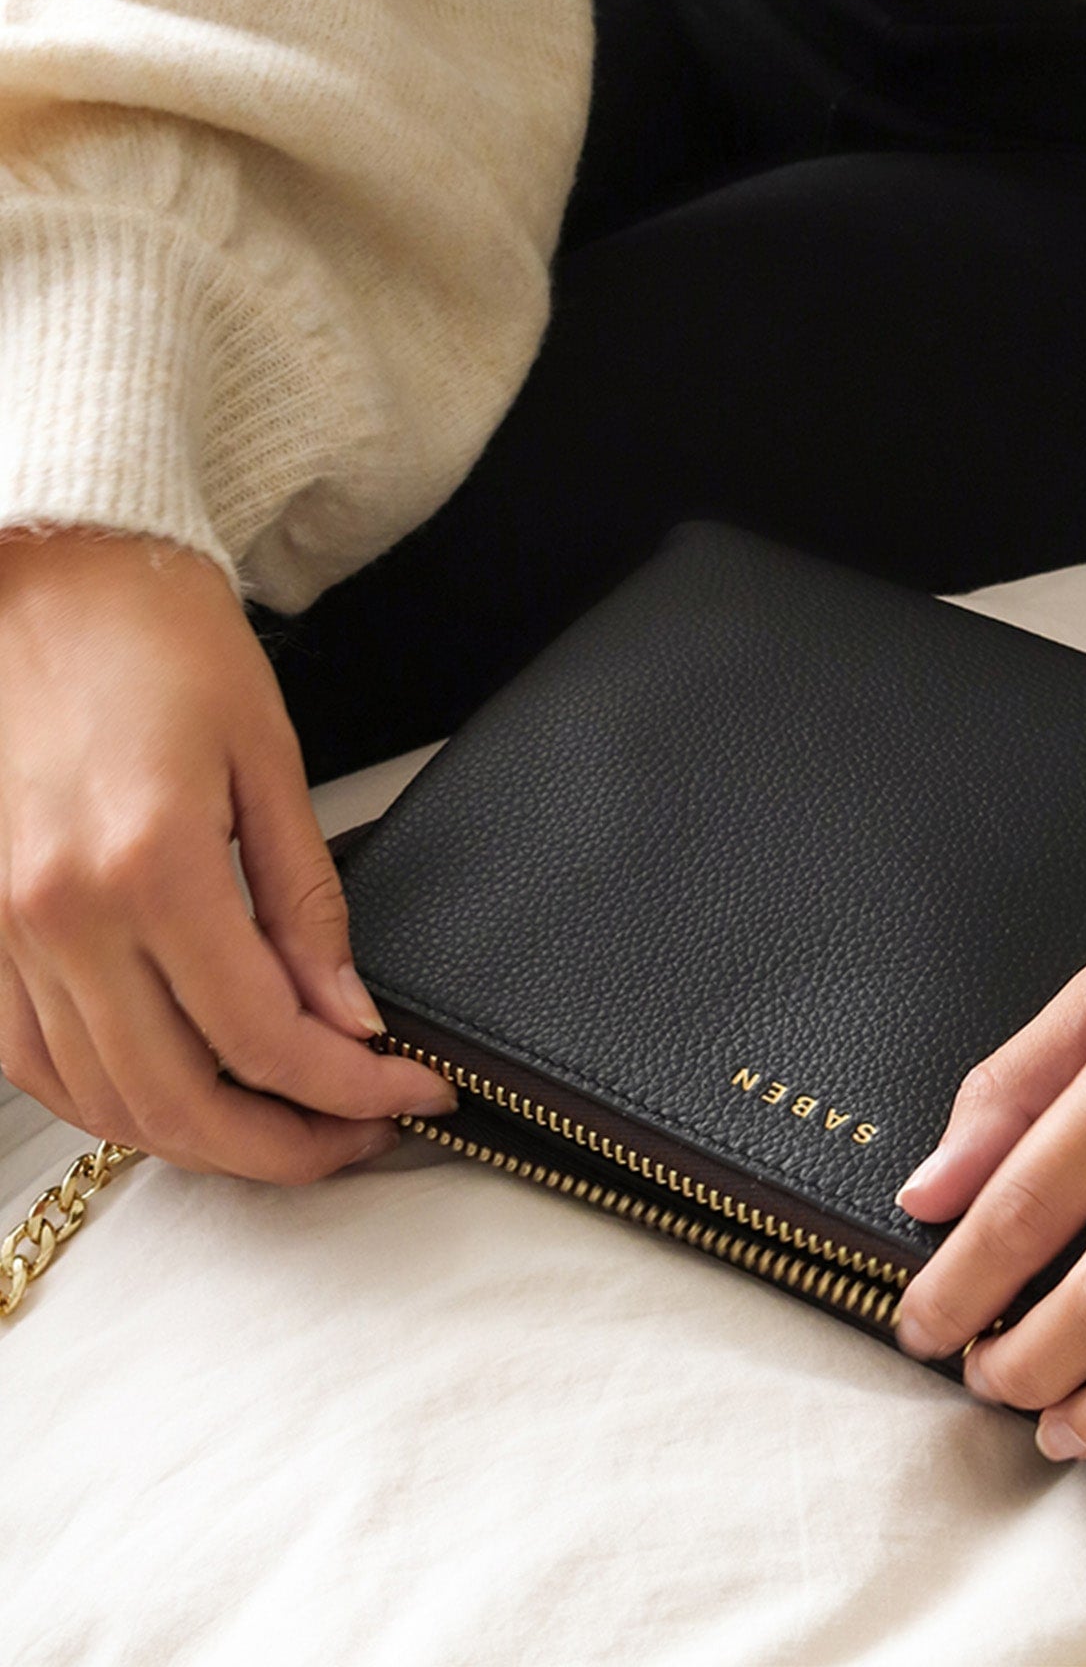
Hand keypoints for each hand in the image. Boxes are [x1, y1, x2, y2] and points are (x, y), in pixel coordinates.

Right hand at [0, 530, 456, 1180]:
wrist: (46, 571)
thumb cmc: (159, 637)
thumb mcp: (266, 756)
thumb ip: (305, 900)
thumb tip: (346, 1015)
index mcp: (148, 865)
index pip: (264, 1036)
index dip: (350, 1090)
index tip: (411, 1094)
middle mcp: (59, 916)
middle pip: (178, 1100)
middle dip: (285, 1146)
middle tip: (359, 1139)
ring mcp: (1, 931)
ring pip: (102, 1101)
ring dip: (201, 1139)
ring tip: (286, 1127)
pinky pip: (37, 1062)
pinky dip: (113, 1100)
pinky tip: (180, 1092)